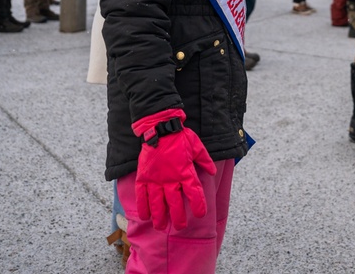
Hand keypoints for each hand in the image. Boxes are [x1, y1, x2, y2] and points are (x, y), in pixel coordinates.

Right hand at [132, 109, 216, 229]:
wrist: (159, 128)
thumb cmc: (180, 136)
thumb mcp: (197, 146)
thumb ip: (205, 160)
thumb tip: (212, 172)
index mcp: (185, 172)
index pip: (194, 193)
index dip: (198, 205)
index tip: (200, 214)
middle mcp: (170, 179)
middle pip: (175, 203)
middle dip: (178, 217)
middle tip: (180, 227)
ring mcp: (155, 179)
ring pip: (157, 203)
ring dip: (159, 216)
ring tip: (160, 226)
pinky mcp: (143, 177)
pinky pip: (142, 195)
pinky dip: (143, 206)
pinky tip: (145, 216)